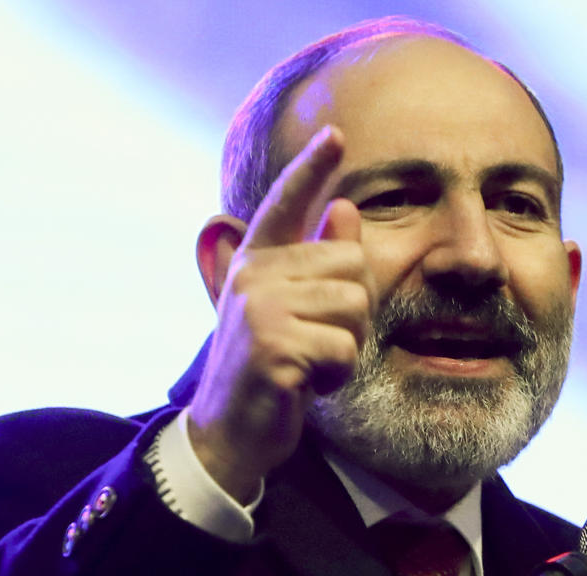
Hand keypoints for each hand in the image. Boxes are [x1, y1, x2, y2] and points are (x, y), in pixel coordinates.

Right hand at [188, 126, 375, 502]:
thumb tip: (346, 207)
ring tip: (310, 363)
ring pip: (355, 309)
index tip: (337, 132)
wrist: (230, 431)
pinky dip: (337, 375)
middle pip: (352, 268)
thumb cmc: (271, 366)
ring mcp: (260, 310)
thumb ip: (317, 260)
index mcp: (257, 262)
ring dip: (346, 347)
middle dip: (352, 313)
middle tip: (318, 341)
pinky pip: (344, 350)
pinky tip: (307, 384)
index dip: (312, 168)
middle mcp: (254, 276)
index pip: (286, 204)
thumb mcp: (292, 309)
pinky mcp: (273, 348)